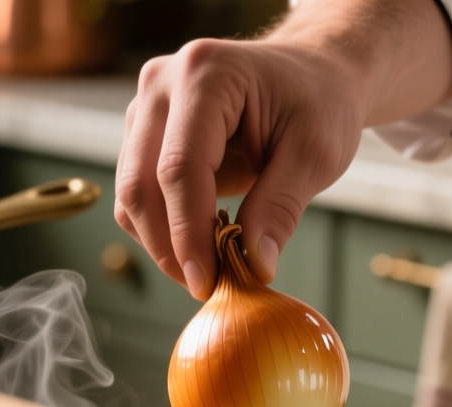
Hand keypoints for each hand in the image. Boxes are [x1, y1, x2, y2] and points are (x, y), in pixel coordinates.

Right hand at [115, 1, 451, 297]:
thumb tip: (254, 267)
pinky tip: (201, 242)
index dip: (187, 233)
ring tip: (210, 267)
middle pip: (140, 182)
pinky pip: (138, 192)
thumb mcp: (316, 154)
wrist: (312, 74)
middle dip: (168, 246)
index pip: (179, 167)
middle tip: (206, 286)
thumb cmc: (320, 102)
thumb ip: (281, 208)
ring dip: (162, 241)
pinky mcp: (144, 131)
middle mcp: (162, 83)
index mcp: (206, 74)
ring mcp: (146, 105)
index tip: (205, 283)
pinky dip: (162, 227)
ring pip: (131, 192)